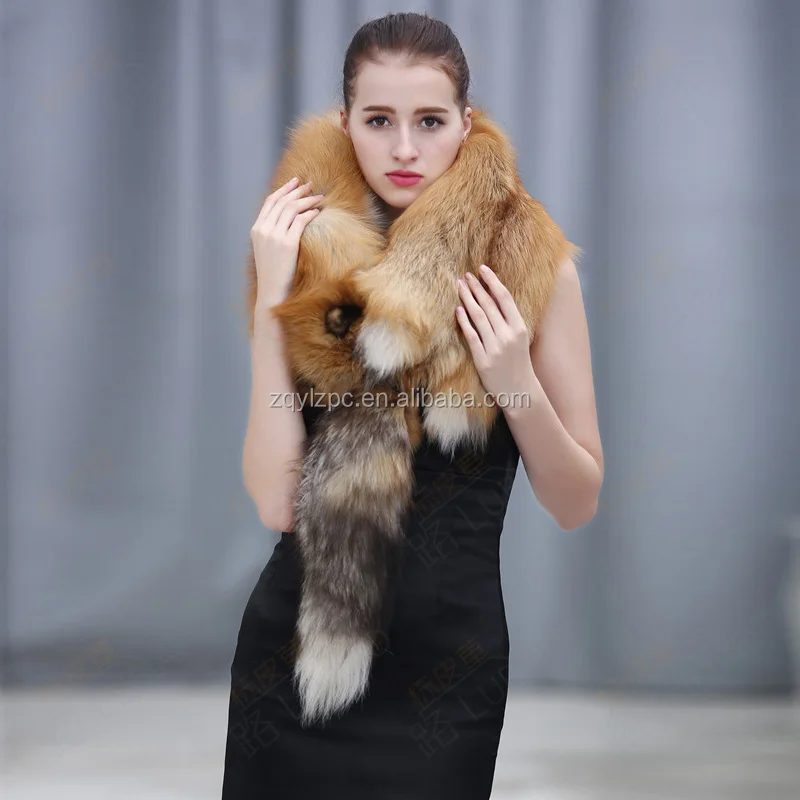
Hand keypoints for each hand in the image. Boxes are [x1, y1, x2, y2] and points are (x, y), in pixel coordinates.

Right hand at [250, 176, 323, 305]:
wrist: (271, 293)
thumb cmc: (273, 274)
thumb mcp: (267, 250)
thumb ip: (273, 233)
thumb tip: (288, 220)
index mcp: (256, 230)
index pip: (270, 202)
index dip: (284, 189)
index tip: (295, 182)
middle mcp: (263, 230)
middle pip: (282, 201)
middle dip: (297, 190)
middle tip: (311, 185)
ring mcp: (275, 236)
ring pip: (292, 208)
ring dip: (307, 200)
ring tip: (319, 197)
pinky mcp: (288, 244)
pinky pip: (301, 221)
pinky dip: (310, 213)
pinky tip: (318, 212)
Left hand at [456, 264, 538, 402]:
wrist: (520, 390)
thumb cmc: (518, 362)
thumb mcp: (518, 337)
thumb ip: (508, 319)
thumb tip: (493, 297)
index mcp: (519, 327)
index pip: (504, 298)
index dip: (492, 282)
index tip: (482, 269)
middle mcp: (507, 335)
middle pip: (489, 305)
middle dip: (476, 287)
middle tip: (466, 275)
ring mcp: (495, 348)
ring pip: (478, 318)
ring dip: (467, 299)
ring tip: (459, 286)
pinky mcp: (483, 360)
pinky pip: (471, 336)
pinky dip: (464, 322)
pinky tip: (458, 310)